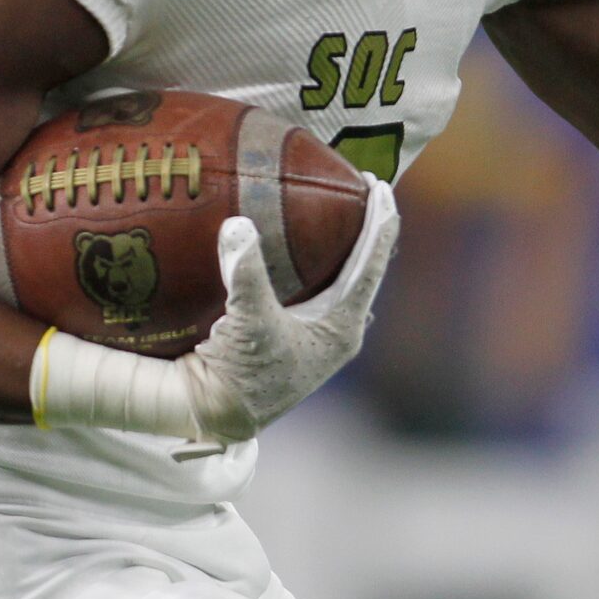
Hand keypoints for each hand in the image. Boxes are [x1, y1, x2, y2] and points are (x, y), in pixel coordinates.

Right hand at [177, 182, 400, 442]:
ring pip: (338, 278)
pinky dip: (309, 263)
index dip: (380, 220)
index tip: (379, 184)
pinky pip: (312, 288)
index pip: (372, 262)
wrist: (218, 415)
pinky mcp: (292, 334)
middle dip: (363, 228)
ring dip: (338, 246)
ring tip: (333, 209)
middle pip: (362, 267)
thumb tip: (239, 224)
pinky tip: (295, 246)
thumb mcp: (249, 322)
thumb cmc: (244, 376)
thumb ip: (246, 273)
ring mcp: (316, 333)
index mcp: (342, 326)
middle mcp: (337, 329)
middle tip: (358, 187)